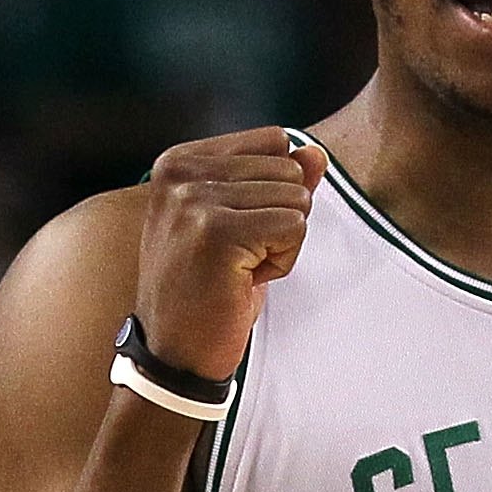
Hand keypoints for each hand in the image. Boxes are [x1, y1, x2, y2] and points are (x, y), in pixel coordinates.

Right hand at [135, 129, 329, 378]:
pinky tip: (245, 280)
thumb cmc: (208, 290)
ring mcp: (195, 199)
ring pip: (296, 198)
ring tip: (238, 269)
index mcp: (180, 160)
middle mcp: (181, 172)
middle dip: (280, 219)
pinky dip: (283, 261)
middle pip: (288, 168)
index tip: (237, 230)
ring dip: (281, 243)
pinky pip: (294, 227)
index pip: (272, 140)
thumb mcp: (243, 225)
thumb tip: (315, 152)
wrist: (176, 351)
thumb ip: (279, 182)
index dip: (274, 190)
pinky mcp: (217, 231)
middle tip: (237, 257)